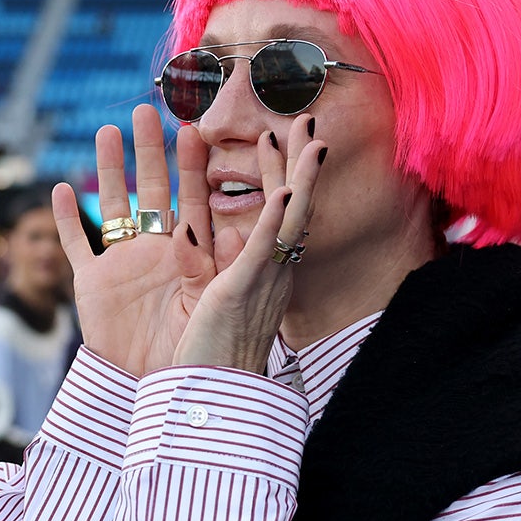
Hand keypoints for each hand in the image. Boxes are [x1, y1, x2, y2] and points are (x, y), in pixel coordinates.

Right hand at [51, 105, 214, 376]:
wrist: (155, 385)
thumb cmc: (192, 346)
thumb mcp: (207, 300)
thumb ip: (207, 263)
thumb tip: (205, 227)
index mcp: (189, 252)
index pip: (191, 198)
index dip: (190, 165)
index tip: (193, 129)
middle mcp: (156, 249)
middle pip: (151, 190)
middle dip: (149, 151)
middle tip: (147, 111)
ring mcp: (122, 262)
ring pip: (113, 205)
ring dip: (109, 170)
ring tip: (107, 131)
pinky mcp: (93, 282)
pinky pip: (77, 244)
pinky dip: (67, 219)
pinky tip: (61, 189)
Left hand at [173, 114, 324, 373]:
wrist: (215, 401)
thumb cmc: (214, 360)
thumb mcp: (220, 302)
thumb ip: (221, 269)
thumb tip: (226, 236)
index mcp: (266, 273)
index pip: (280, 212)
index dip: (285, 173)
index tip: (287, 139)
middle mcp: (272, 271)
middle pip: (292, 204)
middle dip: (298, 160)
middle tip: (306, 119)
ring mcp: (262, 279)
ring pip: (288, 219)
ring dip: (296, 174)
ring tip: (304, 136)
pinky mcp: (241, 292)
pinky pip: (261, 252)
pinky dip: (274, 221)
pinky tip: (284, 192)